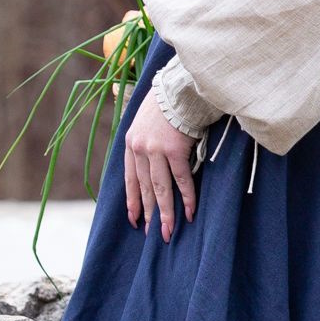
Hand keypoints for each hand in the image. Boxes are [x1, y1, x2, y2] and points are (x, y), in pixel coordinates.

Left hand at [124, 85, 197, 241]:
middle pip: (144, 188)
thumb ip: (144, 140)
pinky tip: (189, 212)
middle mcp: (140, 148)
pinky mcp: (174, 150)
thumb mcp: (145, 120)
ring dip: (165, 212)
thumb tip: (150, 162)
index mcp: (131, 142)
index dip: (132, 201)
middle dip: (149, 213)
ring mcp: (156, 150)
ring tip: (167, 232)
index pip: (129, 179)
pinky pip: (181, 180)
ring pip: (160, 188)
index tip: (134, 219)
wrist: (180, 86)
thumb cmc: (167, 101)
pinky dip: (187, 198)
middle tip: (152, 234)